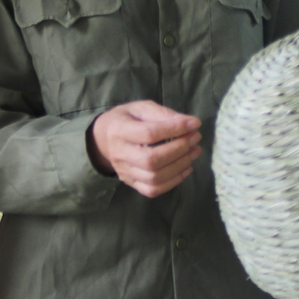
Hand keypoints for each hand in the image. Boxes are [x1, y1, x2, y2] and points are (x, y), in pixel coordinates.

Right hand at [88, 101, 202, 196]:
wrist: (102, 139)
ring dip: (180, 165)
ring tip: (194, 151)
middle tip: (195, 138)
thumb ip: (162, 114)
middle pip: (151, 160)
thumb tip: (188, 123)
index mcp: (119, 131)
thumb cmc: (125, 119)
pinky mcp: (131, 183)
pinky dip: (173, 181)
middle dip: (179, 150)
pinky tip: (186, 168)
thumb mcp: (140, 108)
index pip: (149, 133)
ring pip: (154, 178)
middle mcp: (120, 154)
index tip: (194, 123)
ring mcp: (125, 172)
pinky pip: (153, 190)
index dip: (175, 129)